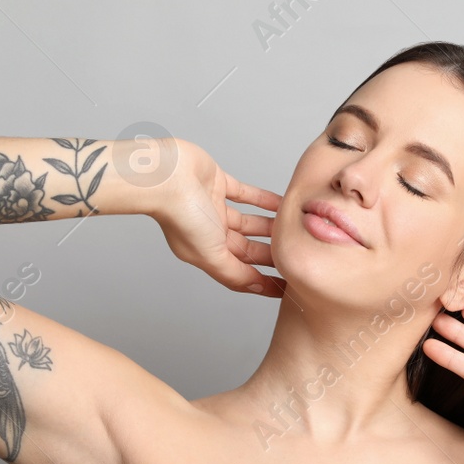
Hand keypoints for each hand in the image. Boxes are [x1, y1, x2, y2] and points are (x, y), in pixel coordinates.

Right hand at [149, 138, 285, 297]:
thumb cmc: (181, 215)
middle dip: (271, 255)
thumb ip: (234, 273)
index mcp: (205, 253)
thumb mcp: (211, 255)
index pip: (240, 273)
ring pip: (249, 222)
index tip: (286, 288)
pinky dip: (263, 200)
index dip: (263, 282)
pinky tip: (282, 204)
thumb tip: (257, 288)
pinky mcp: (217, 183)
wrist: (166, 175)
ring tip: (294, 231)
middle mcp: (209, 232)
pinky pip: (246, 194)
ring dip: (270, 227)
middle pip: (248, 248)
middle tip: (297, 257)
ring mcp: (213, 207)